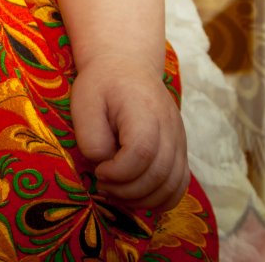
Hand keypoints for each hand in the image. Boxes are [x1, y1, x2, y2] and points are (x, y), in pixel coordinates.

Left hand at [68, 57, 189, 212]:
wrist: (127, 65)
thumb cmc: (102, 84)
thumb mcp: (84, 102)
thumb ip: (91, 136)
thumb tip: (104, 164)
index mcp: (144, 112)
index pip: (141, 154)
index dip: (118, 172)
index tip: (98, 170)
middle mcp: (169, 129)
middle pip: (159, 175)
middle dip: (126, 190)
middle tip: (102, 185)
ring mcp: (179, 141)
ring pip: (172, 186)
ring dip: (142, 200)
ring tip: (116, 192)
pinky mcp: (180, 151)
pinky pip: (180, 184)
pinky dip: (161, 200)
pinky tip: (137, 198)